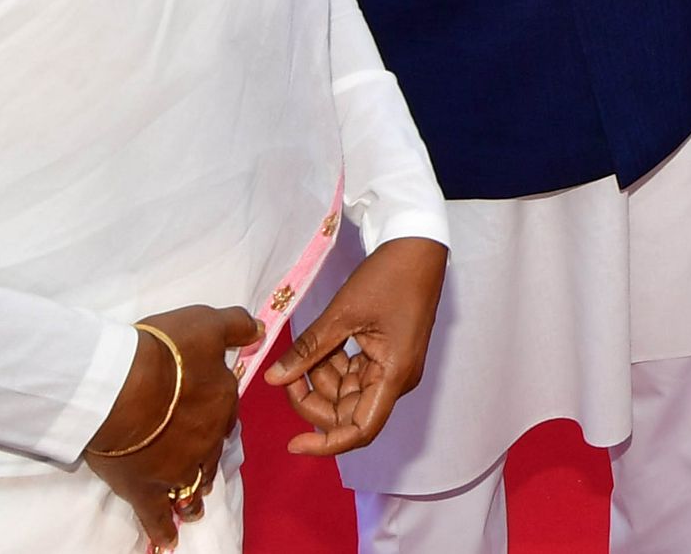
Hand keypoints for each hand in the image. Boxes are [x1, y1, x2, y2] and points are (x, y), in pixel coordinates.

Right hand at [83, 303, 260, 551]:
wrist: (122, 387)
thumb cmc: (165, 353)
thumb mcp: (206, 324)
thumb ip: (235, 326)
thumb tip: (259, 330)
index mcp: (221, 405)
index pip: (226, 415)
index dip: (217, 416)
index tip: (211, 418)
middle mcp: (205, 443)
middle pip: (211, 455)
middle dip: (208, 460)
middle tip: (202, 469)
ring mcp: (177, 471)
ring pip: (191, 487)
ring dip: (193, 495)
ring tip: (192, 506)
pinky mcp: (145, 490)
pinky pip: (157, 516)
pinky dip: (162, 529)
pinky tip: (168, 540)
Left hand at [266, 237, 446, 456]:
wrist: (417, 246)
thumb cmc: (388, 277)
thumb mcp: (343, 314)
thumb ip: (308, 350)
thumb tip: (273, 379)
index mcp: (394, 376)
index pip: (360, 430)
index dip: (326, 444)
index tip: (293, 443)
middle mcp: (395, 379)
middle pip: (348, 412)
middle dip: (314, 399)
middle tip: (286, 375)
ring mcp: (391, 367)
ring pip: (347, 392)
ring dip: (320, 378)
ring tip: (302, 349)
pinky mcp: (385, 354)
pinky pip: (353, 373)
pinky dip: (331, 364)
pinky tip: (317, 345)